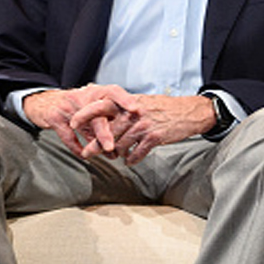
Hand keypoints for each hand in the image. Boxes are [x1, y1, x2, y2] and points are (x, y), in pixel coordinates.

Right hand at [23, 84, 139, 157]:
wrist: (44, 102)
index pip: (112, 91)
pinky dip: (76, 147)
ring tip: (105, 154)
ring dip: (94, 142)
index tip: (135, 110)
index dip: (124, 99)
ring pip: (83, 125)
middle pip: (97, 113)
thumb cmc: (75, 107)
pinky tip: (83, 155)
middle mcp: (82, 96)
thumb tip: (123, 143)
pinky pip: (67, 134)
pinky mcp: (54, 117)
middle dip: (105, 131)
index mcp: (95, 92)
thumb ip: (106, 120)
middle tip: (113, 147)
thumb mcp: (92, 107)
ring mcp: (67, 106)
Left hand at [75, 94, 216, 165]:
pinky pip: (136, 153)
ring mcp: (143, 125)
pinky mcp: (153, 137)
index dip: (85, 114)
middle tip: (87, 153)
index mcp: (129, 103)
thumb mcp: (143, 103)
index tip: (73, 123)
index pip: (101, 106)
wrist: (189, 112)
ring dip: (115, 154)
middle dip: (94, 145)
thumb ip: (126, 109)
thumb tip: (108, 117)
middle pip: (107, 131)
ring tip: (115, 157)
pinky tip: (131, 160)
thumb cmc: (166, 108)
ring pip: (119, 144)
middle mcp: (133, 113)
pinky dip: (131, 159)